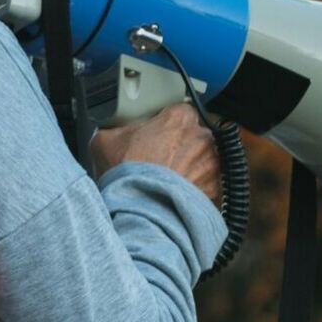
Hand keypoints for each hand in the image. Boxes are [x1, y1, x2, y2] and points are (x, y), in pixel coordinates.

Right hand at [91, 103, 219, 204]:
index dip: (167, 124)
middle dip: (182, 147)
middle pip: (195, 136)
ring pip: (205, 162)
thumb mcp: (106, 141)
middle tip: (162, 161)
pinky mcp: (216, 190)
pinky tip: (177, 198)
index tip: (158, 135)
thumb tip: (111, 133)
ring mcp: (212, 164)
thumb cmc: (128, 175)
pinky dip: (197, 192)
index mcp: (178, 118)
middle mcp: (201, 138)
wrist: (141, 210)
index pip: (180, 111)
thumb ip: (116, 129)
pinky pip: (209, 187)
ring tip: (169, 183)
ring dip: (192, 169)